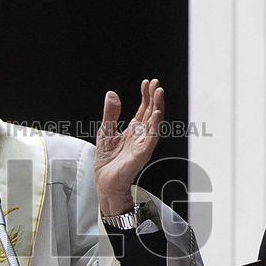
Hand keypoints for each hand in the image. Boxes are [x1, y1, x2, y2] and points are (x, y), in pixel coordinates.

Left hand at [95, 79, 163, 215]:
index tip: (147, 82)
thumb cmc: (108, 161)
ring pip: (154, 122)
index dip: (145, 95)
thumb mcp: (106, 131)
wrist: (105, 182)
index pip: (143, 109)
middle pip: (151, 112)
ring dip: (158, 107)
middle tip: (156, 83)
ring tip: (159, 93)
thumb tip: (112, 94)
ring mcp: (143, 144)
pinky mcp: (142, 153)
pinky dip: (155, 125)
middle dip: (154, 97)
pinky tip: (157, 114)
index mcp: (133, 130)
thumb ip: (111, 113)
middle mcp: (141, 136)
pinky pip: (151, 138)